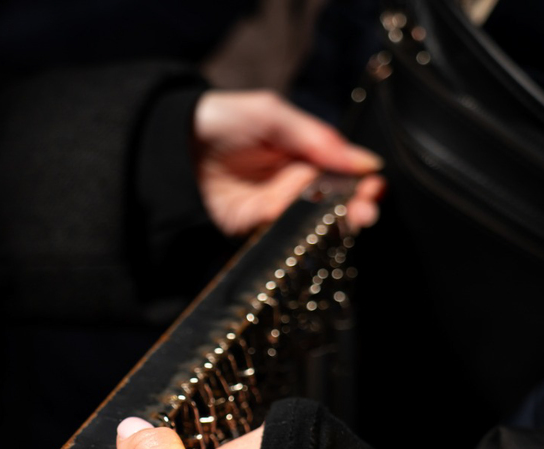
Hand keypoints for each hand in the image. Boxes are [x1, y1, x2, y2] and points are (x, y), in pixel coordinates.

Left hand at [194, 90, 385, 235]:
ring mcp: (276, 210)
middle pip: (337, 203)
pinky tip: (318, 231)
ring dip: (338, 226)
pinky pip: (285, 237)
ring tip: (352, 221)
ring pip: (317, 223)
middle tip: (365, 210)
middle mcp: (295, 185)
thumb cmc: (221, 119)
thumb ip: (318, 138)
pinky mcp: (254, 230)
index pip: (345, 174)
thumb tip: (365, 162)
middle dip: (357, 209)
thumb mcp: (273, 116)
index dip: (362, 183)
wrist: (170, 144)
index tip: (373, 186)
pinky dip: (304, 238)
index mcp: (305, 155)